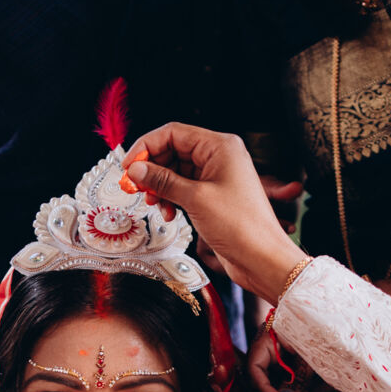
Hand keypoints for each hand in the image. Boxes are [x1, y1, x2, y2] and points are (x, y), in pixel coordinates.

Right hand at [123, 124, 304, 301]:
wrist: (262, 258)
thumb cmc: (241, 226)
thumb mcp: (195, 199)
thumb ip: (162, 180)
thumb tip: (136, 169)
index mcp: (220, 147)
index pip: (173, 133)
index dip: (146, 147)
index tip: (129, 166)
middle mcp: (219, 157)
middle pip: (173, 151)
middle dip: (152, 170)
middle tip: (136, 187)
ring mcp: (217, 177)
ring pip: (176, 172)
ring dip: (161, 187)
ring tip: (155, 204)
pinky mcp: (214, 196)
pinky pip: (185, 188)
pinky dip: (172, 198)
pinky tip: (169, 213)